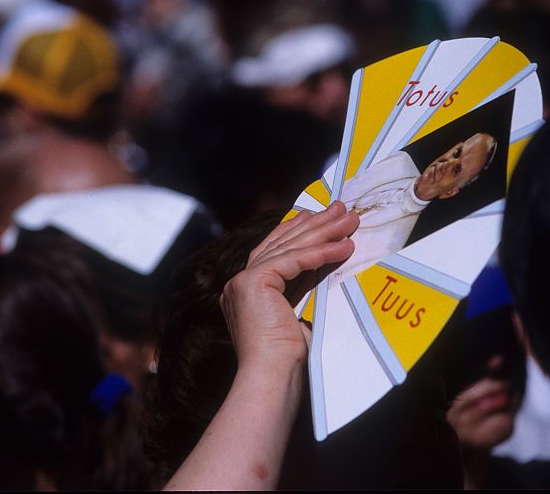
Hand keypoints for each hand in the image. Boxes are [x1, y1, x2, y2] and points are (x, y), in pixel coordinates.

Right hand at [219, 202, 357, 368]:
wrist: (272, 378)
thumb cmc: (286, 362)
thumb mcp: (296, 318)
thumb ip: (300, 292)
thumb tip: (322, 271)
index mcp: (245, 293)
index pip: (274, 254)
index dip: (298, 234)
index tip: (321, 219)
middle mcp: (238, 283)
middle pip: (280, 244)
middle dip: (313, 224)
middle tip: (340, 209)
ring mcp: (242, 281)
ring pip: (287, 247)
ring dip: (322, 231)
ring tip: (347, 219)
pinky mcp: (252, 282)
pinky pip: (293, 260)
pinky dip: (320, 252)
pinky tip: (343, 246)